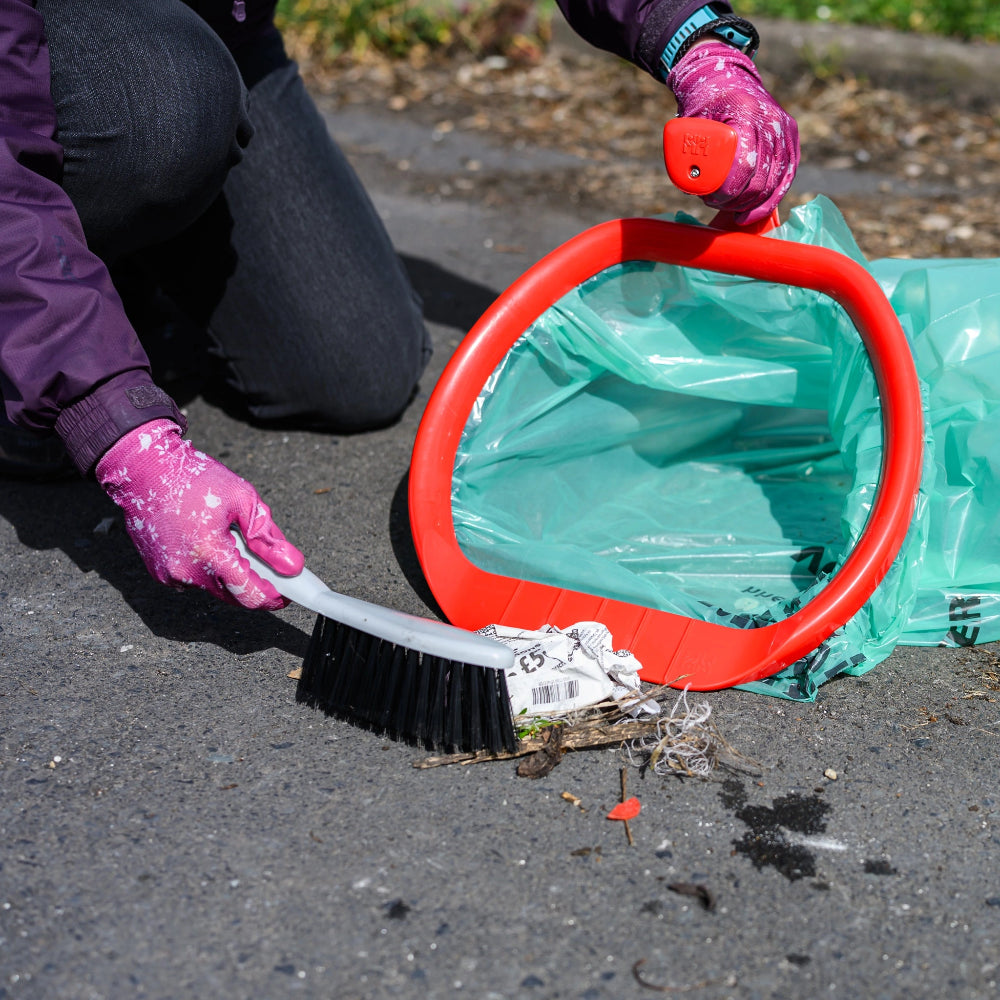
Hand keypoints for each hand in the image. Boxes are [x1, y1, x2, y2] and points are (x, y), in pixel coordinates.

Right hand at [96, 419, 303, 608]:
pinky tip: (206, 542)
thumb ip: (268, 537)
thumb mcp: (243, 498)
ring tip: (230, 542)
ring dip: (228, 575)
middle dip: (254, 586)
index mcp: (210, 552)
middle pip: (233, 597)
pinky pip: (192, 580)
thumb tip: (292, 565)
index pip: (249, 594)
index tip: (287, 594)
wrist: (145, 470)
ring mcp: (169, 573)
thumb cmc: (195, 478)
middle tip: (268, 567)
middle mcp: (186, 570)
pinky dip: (206, 569)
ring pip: (213, 588)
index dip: (272, 598)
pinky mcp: (158, 571)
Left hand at [668, 41, 799, 223]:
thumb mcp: (689, 122)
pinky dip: (771, 199)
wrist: (727, 77)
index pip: (745, 164)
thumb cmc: (703, 103)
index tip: (712, 199)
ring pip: (776, 181)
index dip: (729, 190)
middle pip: (761, 178)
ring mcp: (785, 128)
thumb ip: (689, 152)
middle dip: (738, 200)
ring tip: (733, 210)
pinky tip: (754, 212)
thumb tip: (694, 188)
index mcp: (745, 112)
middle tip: (717, 204)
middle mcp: (771, 119)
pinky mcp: (792, 137)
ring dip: (753, 203)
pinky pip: (786, 176)